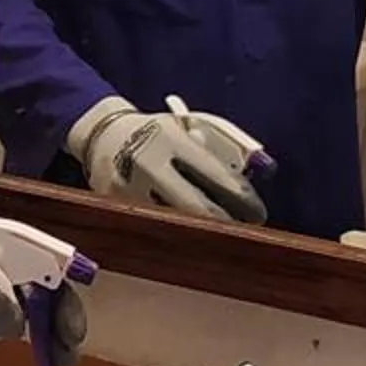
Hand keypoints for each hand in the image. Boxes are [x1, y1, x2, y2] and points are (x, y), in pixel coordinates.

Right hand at [69, 95, 271, 225]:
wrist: (103, 134)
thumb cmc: (157, 132)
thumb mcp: (188, 128)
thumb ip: (220, 149)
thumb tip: (261, 171)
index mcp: (169, 138)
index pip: (214, 174)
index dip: (241, 197)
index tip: (257, 213)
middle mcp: (147, 163)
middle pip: (195, 207)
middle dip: (224, 223)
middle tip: (243, 231)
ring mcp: (127, 187)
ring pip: (173, 222)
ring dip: (200, 232)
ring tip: (218, 237)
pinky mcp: (114, 205)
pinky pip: (152, 226)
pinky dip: (174, 232)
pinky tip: (188, 236)